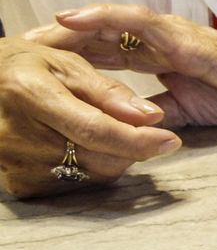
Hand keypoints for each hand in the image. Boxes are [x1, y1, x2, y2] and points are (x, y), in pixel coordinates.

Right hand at [0, 38, 181, 198]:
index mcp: (29, 94)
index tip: (169, 140)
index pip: (95, 129)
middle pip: (98, 158)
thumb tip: (150, 116)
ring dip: (110, 158)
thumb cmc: (23, 67)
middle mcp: (17, 134)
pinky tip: (75, 147)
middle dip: (129, 147)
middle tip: (131, 127)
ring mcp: (14, 163)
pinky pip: (74, 185)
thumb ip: (108, 91)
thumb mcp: (64, 64)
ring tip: (97, 131)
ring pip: (91, 175)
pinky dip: (87, 169)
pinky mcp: (18, 183)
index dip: (137, 139)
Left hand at [29, 4, 216, 127]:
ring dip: (69, 25)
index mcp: (163, 56)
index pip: (108, 50)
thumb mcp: (191, 111)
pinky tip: (73, 18)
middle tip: (15, 44)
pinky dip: (103, 17)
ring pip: (110, 22)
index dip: (71, 53)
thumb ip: (156, 112)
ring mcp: (173, 35)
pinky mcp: (187, 40)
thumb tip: (122, 126)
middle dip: (57, 38)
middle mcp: (162, 39)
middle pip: (99, 34)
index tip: (33, 61)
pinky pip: (138, 23)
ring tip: (33, 29)